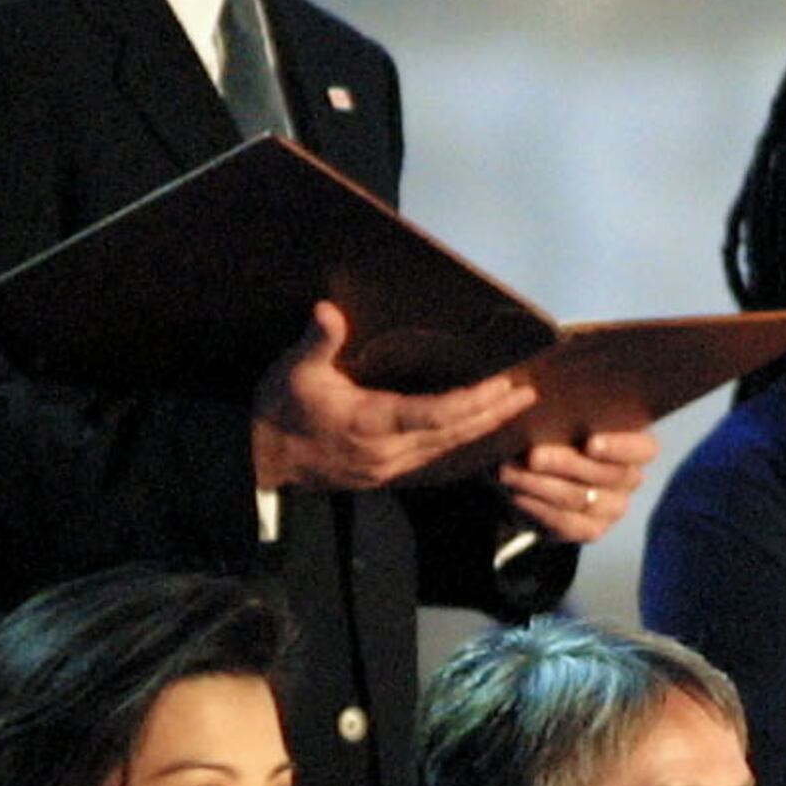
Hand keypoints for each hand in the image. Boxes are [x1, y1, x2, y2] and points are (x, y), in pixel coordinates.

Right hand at [251, 302, 534, 494]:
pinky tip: (474, 431)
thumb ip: (316, 341)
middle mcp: (386, 452)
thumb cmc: (278, 410)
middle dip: (492, 414)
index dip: (473, 402)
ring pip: (446, 450)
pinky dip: (458, 442)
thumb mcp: (293, 370)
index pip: (435, 415)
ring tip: (511, 409)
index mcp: (369, 423)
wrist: (259, 458)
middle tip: (526, 394)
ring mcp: (386, 468)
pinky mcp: (382, 474)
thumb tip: (328, 310)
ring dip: (480, 429)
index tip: (504, 386)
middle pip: (453, 435)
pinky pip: (432, 459)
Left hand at [497, 428, 656, 544]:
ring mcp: (613, 508)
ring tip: (510, 472)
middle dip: (566, 464)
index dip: (621, 447)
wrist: (535, 474)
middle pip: (608, 475)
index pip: (644, 449)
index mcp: (635, 447)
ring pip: (582, 499)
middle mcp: (629, 478)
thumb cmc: (556, 434)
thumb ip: (567, 415)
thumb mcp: (563, 419)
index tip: (591, 443)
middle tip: (533, 455)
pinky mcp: (591, 530)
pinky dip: (538, 507)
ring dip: (542, 485)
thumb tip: (549, 409)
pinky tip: (517, 494)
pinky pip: (567, 523)